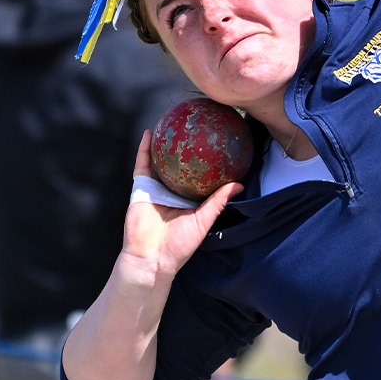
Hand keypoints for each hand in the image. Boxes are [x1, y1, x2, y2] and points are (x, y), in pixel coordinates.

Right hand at [116, 132, 240, 289]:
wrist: (151, 257)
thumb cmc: (179, 245)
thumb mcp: (203, 221)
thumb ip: (218, 202)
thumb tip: (239, 184)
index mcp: (189, 199)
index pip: (200, 176)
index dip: (208, 162)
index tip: (218, 145)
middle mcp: (173, 191)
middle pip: (180, 164)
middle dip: (186, 147)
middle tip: (196, 127)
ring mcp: (156, 188)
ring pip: (160, 161)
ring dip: (163, 143)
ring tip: (171, 122)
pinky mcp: (141, 186)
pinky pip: (142, 164)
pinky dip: (144, 148)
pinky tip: (149, 133)